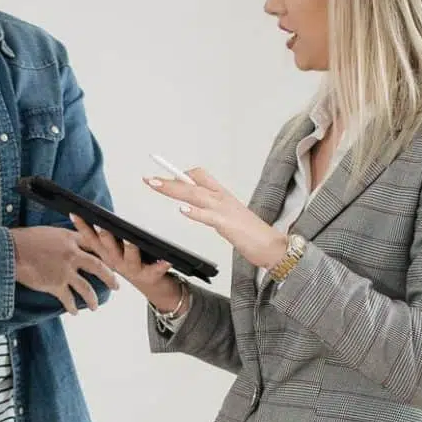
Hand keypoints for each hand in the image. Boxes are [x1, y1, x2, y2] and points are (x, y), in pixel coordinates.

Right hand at [11, 225, 120, 313]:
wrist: (11, 251)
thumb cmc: (26, 239)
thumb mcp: (49, 232)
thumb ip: (63, 239)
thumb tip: (69, 244)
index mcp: (71, 238)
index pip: (95, 245)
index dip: (106, 253)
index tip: (114, 260)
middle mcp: (72, 254)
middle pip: (99, 267)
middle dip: (111, 278)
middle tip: (117, 286)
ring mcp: (65, 271)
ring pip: (87, 288)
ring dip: (93, 299)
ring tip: (95, 307)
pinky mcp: (55, 284)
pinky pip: (68, 299)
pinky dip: (72, 307)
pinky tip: (74, 312)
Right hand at [70, 217, 182, 313]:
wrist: (155, 288)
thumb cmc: (136, 263)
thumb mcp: (116, 252)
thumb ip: (106, 238)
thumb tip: (90, 214)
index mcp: (107, 255)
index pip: (91, 238)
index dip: (83, 227)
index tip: (75, 213)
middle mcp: (116, 263)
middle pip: (108, 248)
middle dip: (105, 237)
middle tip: (102, 226)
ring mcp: (132, 270)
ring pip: (129, 259)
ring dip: (129, 249)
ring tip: (130, 239)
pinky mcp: (149, 277)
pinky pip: (156, 270)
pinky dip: (162, 265)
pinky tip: (167, 258)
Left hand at [144, 167, 286, 270]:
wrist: (272, 246)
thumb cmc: (252, 235)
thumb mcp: (227, 218)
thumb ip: (210, 210)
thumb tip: (191, 205)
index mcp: (222, 196)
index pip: (198, 176)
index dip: (179, 175)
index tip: (160, 175)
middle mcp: (222, 198)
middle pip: (191, 184)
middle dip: (168, 180)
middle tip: (148, 179)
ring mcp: (225, 210)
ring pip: (195, 194)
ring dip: (173, 189)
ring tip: (156, 185)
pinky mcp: (229, 225)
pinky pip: (209, 216)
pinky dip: (195, 211)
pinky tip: (183, 209)